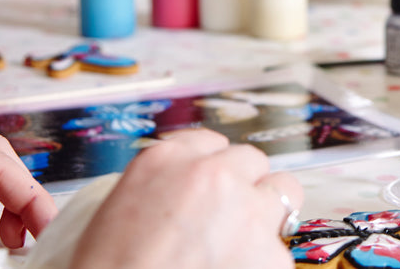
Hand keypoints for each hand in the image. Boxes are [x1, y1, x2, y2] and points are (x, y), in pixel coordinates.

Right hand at [69, 128, 301, 268]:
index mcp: (166, 161)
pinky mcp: (271, 257)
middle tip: (230, 219)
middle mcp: (212, 176)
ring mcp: (247, 212)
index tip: (211, 187)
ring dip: (266, 217)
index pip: (209, 142)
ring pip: (282, 194)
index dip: (212, 169)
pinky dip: (263, 265)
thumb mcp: (117, 211)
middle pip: (252, 161)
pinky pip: (280, 251)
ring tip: (240, 249)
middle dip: (245, 186)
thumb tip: (186, 191)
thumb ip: (161, 187)